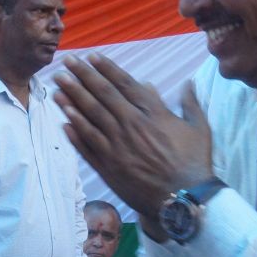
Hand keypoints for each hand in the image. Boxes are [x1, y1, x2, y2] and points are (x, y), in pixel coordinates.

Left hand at [53, 56, 212, 219]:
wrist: (183, 200)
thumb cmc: (193, 163)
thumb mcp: (198, 129)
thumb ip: (190, 103)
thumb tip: (188, 83)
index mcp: (152, 113)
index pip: (123, 84)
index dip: (105, 68)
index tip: (90, 56)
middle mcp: (130, 125)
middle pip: (101, 96)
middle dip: (82, 76)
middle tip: (66, 62)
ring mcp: (117, 147)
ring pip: (89, 118)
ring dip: (71, 100)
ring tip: (57, 86)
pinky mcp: (109, 167)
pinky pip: (87, 147)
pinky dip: (74, 133)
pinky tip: (62, 121)